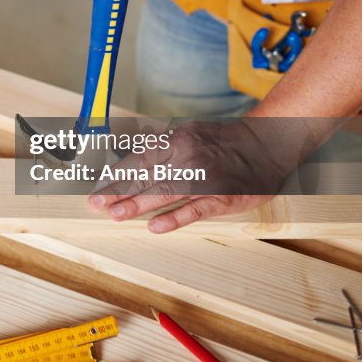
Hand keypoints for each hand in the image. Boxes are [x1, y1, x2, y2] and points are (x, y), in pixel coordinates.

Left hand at [86, 120, 302, 232]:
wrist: (265, 145)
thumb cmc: (222, 142)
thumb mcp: (188, 134)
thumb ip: (162, 149)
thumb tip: (130, 161)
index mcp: (177, 141)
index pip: (140, 159)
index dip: (118, 174)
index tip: (98, 186)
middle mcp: (188, 157)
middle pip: (148, 176)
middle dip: (119, 191)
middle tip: (96, 204)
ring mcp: (206, 178)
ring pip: (166, 192)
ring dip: (139, 205)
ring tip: (116, 215)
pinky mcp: (224, 197)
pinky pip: (196, 209)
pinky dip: (176, 218)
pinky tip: (156, 227)